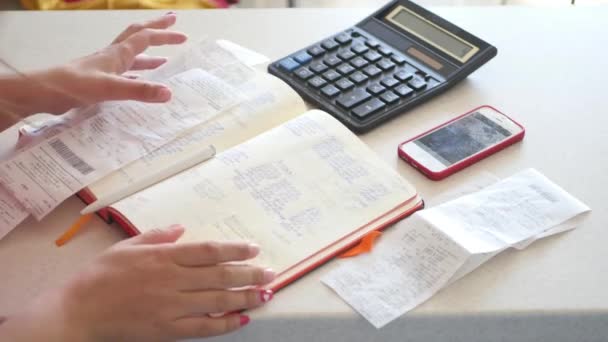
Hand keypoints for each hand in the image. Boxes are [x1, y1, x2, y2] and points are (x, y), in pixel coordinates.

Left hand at [0, 13, 186, 127]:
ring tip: (165, 59)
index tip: (182, 35)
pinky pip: (124, 72)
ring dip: (149, 54)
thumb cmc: (74, 86)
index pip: (145, 38)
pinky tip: (141, 81)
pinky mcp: (98, 80)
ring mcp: (105, 68)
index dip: (164, 35)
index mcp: (117, 54)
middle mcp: (112, 57)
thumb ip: (139, 90)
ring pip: (131, 55)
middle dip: (157, 30)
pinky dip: (137, 73)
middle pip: (138, 36)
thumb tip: (168, 92)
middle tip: (173, 24)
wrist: (44, 92)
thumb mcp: (110, 88)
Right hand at [0, 225, 274, 341]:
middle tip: (270, 272)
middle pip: (220, 275)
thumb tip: (180, 228)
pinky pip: (203, 327)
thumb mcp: (127, 246)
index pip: (208, 251)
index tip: (253, 248)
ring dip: (245, 297)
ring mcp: (172, 306)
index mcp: (163, 257)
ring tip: (265, 294)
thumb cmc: (100, 275)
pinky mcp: (167, 329)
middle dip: (249, 273)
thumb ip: (156, 236)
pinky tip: (241, 320)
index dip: (234, 249)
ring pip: (217, 301)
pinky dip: (224, 324)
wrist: (78, 311)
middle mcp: (173, 280)